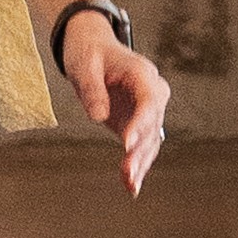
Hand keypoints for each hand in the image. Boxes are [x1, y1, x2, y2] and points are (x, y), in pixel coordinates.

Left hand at [63, 17, 171, 195]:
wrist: (94, 50)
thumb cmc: (90, 54)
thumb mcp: (84, 65)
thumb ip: (92, 89)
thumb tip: (98, 115)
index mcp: (142, 74)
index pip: (149, 100)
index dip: (141, 122)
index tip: (128, 142)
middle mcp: (153, 93)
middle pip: (152, 124)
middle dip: (140, 149)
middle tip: (127, 171)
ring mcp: (148, 110)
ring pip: (151, 140)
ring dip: (141, 163)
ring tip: (130, 184)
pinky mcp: (139, 125)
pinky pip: (143, 147)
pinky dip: (138, 166)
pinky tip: (131, 187)